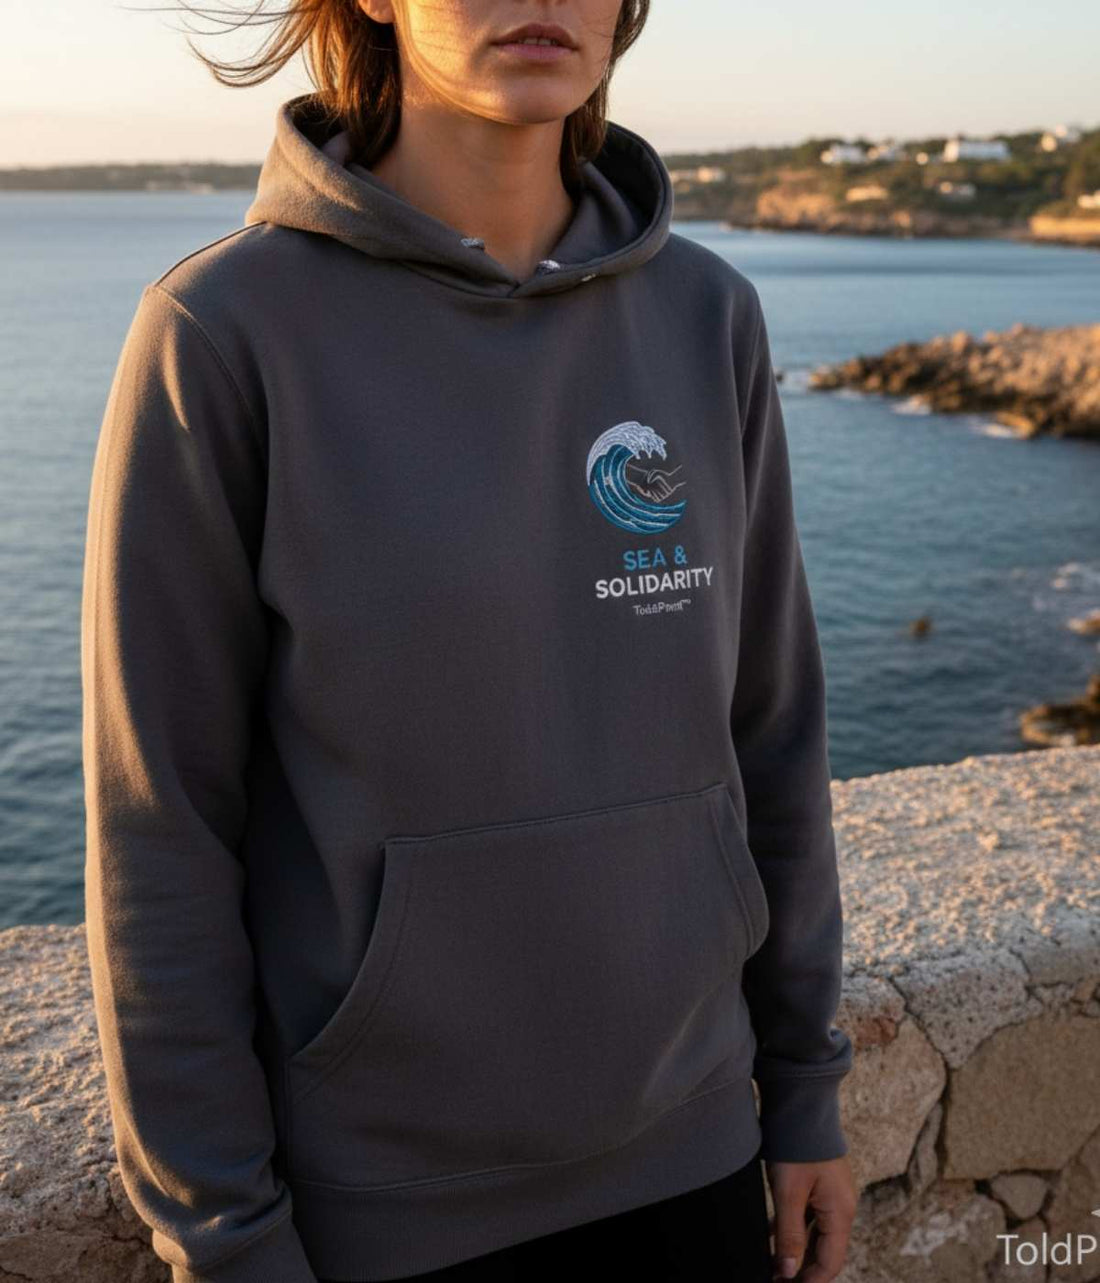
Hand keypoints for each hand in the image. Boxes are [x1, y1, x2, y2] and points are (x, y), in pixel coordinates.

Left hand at [765, 1154, 856, 1280]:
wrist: (801, 1103)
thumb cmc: (797, 1146)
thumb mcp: (788, 1193)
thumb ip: (789, 1235)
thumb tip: (789, 1272)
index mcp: (841, 1212)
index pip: (830, 1262)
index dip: (810, 1281)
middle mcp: (842, 1206)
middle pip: (825, 1250)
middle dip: (803, 1269)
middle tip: (777, 1278)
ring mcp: (832, 1194)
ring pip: (816, 1233)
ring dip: (797, 1250)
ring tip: (774, 1264)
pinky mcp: (820, 1183)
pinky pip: (810, 1216)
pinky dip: (794, 1228)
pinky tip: (774, 1236)